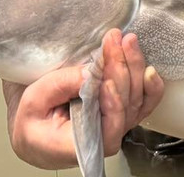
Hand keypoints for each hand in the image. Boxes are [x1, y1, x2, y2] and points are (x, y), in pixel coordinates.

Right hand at [4, 29, 164, 168]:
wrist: (35, 127)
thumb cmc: (32, 119)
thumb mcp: (34, 100)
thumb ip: (60, 86)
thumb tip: (90, 72)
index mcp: (80, 143)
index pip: (109, 129)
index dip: (114, 106)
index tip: (107, 81)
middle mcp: (104, 137)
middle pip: (126, 106)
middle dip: (122, 70)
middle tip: (115, 42)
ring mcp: (117, 124)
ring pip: (137, 99)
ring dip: (134, 67)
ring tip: (127, 42)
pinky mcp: (123, 111)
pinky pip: (144, 101)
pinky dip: (151, 85)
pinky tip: (149, 68)